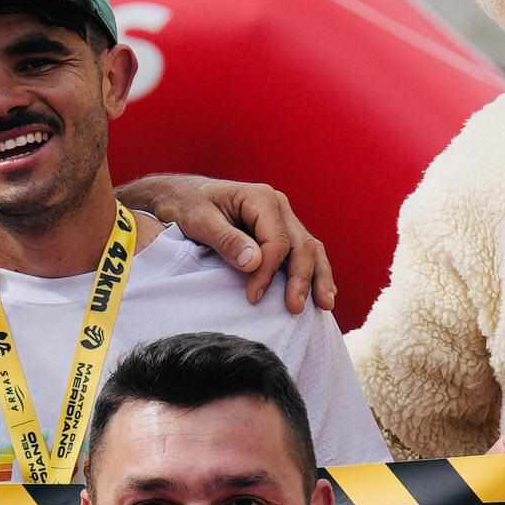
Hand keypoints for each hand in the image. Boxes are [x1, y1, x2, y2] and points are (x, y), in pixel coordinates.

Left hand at [114, 174, 334, 316]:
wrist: (179, 195)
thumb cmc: (186, 205)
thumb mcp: (199, 220)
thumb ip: (226, 240)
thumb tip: (254, 262)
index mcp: (260, 199)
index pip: (277, 241)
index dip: (269, 272)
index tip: (253, 297)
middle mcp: (278, 206)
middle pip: (302, 245)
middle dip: (301, 279)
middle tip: (295, 309)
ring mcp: (282, 218)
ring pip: (310, 248)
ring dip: (317, 277)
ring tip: (324, 305)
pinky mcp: (279, 231)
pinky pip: (303, 251)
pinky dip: (313, 272)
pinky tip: (322, 293)